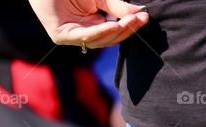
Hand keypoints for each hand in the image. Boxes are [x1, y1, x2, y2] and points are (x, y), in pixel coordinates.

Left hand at [28, 0, 148, 49]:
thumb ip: (117, 6)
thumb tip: (140, 13)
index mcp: (91, 26)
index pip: (114, 31)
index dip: (130, 26)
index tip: (144, 17)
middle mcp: (82, 34)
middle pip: (110, 38)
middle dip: (127, 29)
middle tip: (141, 19)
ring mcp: (71, 37)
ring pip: (100, 40)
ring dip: (117, 31)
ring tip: (130, 21)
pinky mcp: (61, 36)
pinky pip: (86, 37)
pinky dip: (101, 31)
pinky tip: (114, 25)